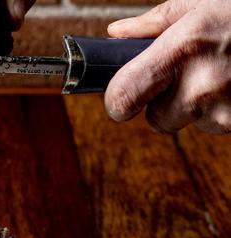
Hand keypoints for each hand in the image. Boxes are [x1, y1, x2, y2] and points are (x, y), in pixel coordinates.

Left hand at [105, 0, 230, 133]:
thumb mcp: (200, 4)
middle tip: (185, 76)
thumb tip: (117, 36)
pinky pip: (217, 126)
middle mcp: (201, 85)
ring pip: (190, 124)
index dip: (117, 102)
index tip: (121, 100)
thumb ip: (153, 24)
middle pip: (156, 120)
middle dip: (164, 103)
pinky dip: (222, 110)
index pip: (123, 97)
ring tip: (221, 73)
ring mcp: (226, 109)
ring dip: (197, 106)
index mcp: (181, 49)